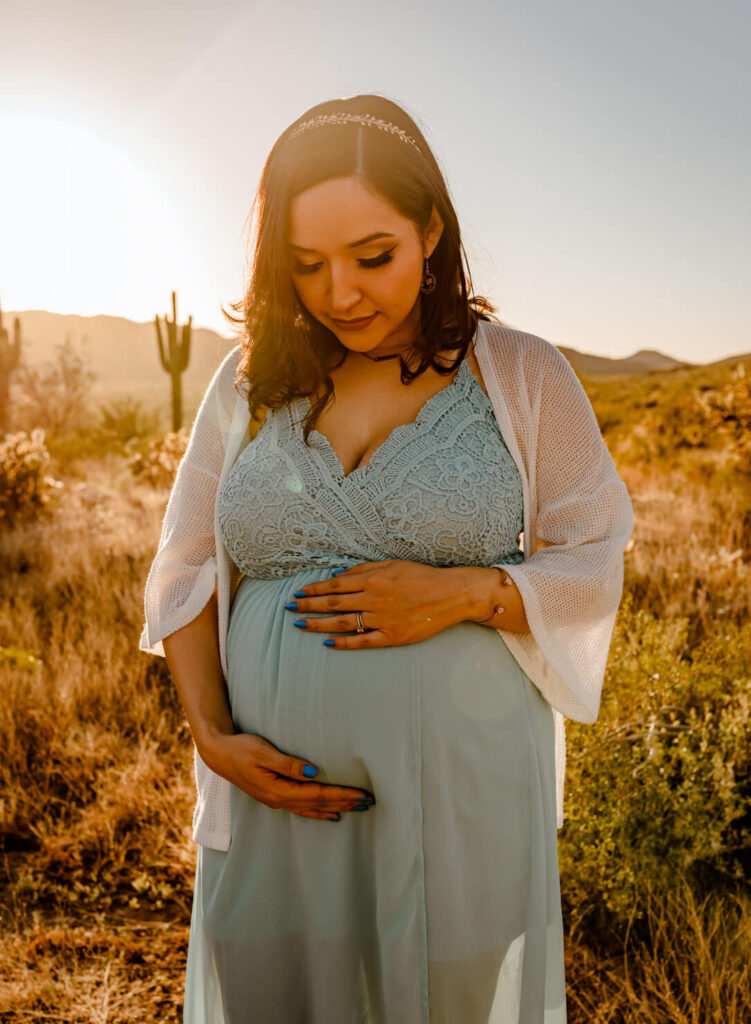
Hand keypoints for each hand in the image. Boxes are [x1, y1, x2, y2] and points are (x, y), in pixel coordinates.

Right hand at [201, 731, 374, 821]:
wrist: (218, 754)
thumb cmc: (241, 748)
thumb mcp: (263, 752)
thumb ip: (287, 763)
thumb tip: (313, 772)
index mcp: (279, 790)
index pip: (318, 794)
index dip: (341, 795)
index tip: (362, 794)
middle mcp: (280, 800)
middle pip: (319, 804)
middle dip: (345, 803)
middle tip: (369, 802)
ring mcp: (277, 801)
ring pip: (313, 809)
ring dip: (336, 808)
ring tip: (357, 809)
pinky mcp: (275, 796)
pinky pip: (303, 810)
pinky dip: (319, 813)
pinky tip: (330, 815)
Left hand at [284, 558, 473, 648]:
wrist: (451, 595)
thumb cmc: (421, 576)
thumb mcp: (392, 564)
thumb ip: (364, 570)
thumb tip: (338, 576)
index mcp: (374, 579)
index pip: (335, 585)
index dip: (314, 590)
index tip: (298, 593)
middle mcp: (374, 599)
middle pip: (334, 604)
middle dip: (308, 606)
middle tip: (289, 609)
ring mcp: (383, 619)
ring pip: (343, 623)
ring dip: (319, 624)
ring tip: (300, 625)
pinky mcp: (392, 636)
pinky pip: (363, 641)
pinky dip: (344, 643)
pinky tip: (328, 643)